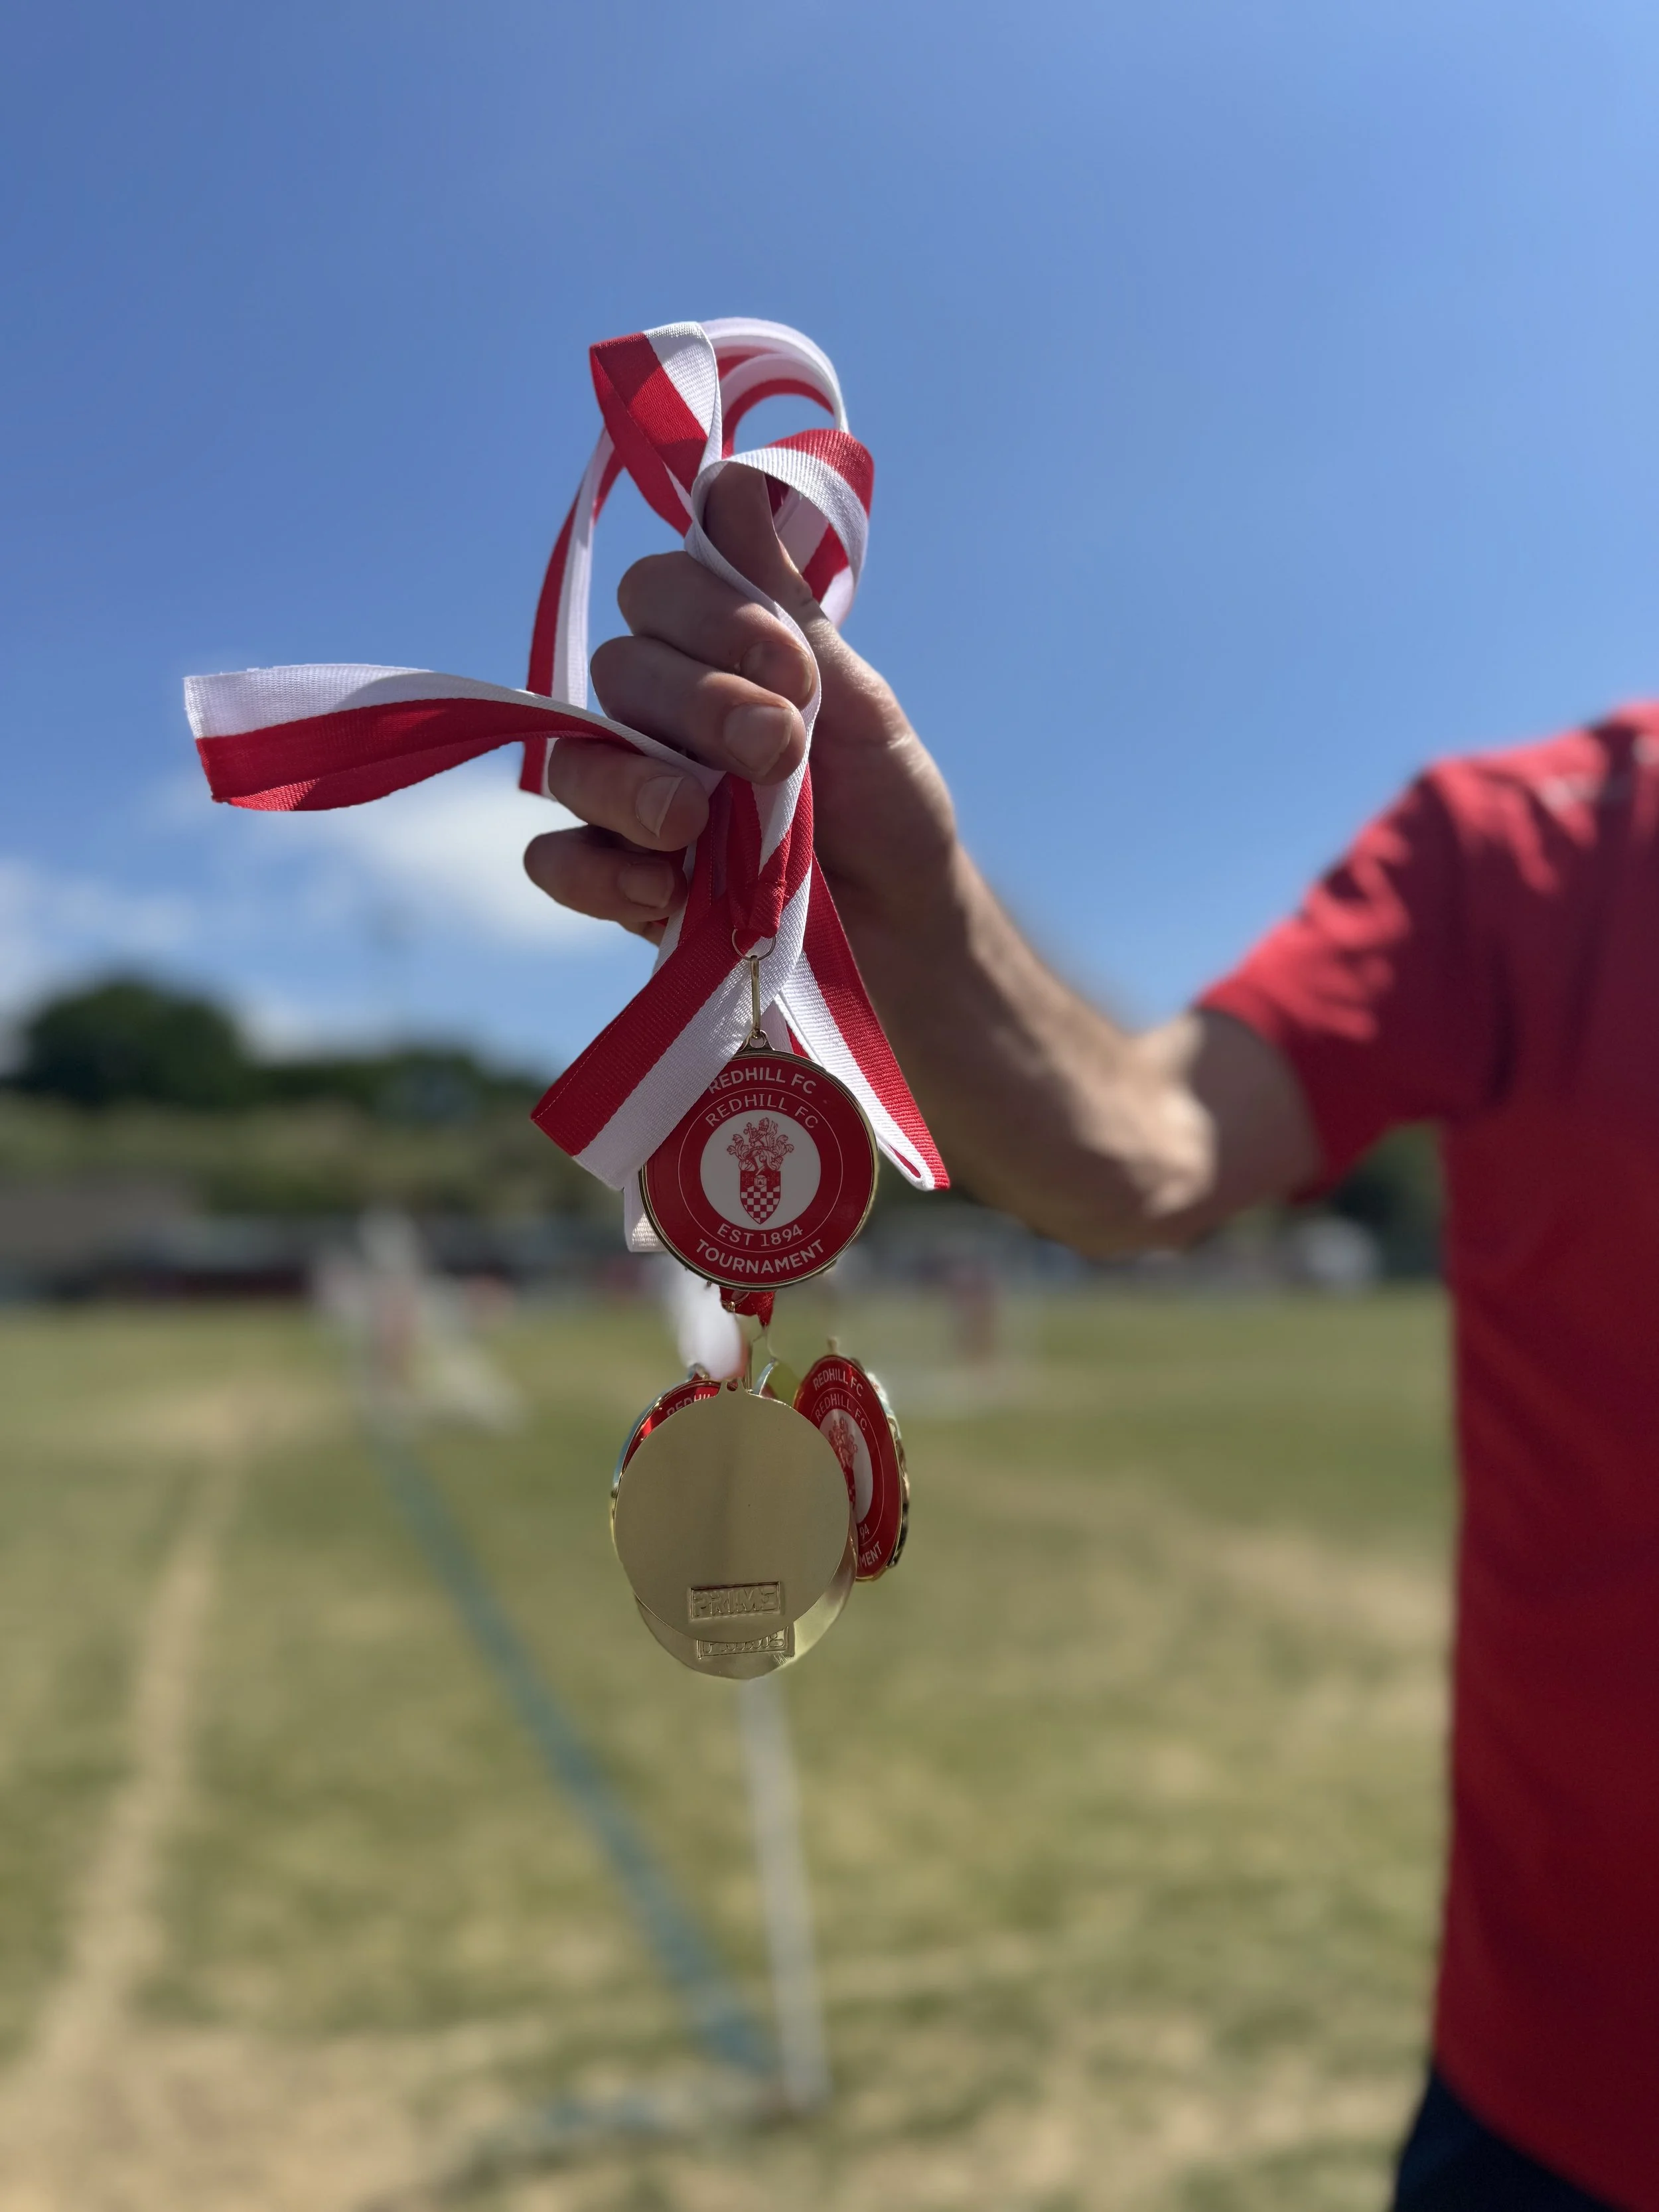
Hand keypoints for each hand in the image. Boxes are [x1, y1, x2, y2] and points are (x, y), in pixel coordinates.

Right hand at [523, 467, 957, 943]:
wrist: (906, 926)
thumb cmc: (885, 806)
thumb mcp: (857, 700)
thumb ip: (785, 605)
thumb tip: (734, 477)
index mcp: (713, 653)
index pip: (658, 591)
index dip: (714, 617)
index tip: (795, 671)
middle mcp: (657, 717)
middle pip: (618, 671)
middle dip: (696, 704)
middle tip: (777, 749)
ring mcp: (629, 799)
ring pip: (573, 762)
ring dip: (633, 785)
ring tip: (695, 822)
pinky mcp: (619, 883)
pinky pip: (556, 861)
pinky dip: (595, 871)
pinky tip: (663, 889)